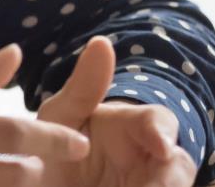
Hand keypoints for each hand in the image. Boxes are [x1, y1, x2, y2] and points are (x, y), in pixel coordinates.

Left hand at [39, 37, 197, 186]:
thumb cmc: (54, 141)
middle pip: (178, 165)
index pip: (159, 122)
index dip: (162, 133)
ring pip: (171, 186)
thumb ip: (82, 88)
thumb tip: (102, 42)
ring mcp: (150, 182)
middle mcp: (150, 158)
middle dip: (169, 179)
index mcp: (132, 127)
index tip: (161, 148)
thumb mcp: (60, 117)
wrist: (36, 185)